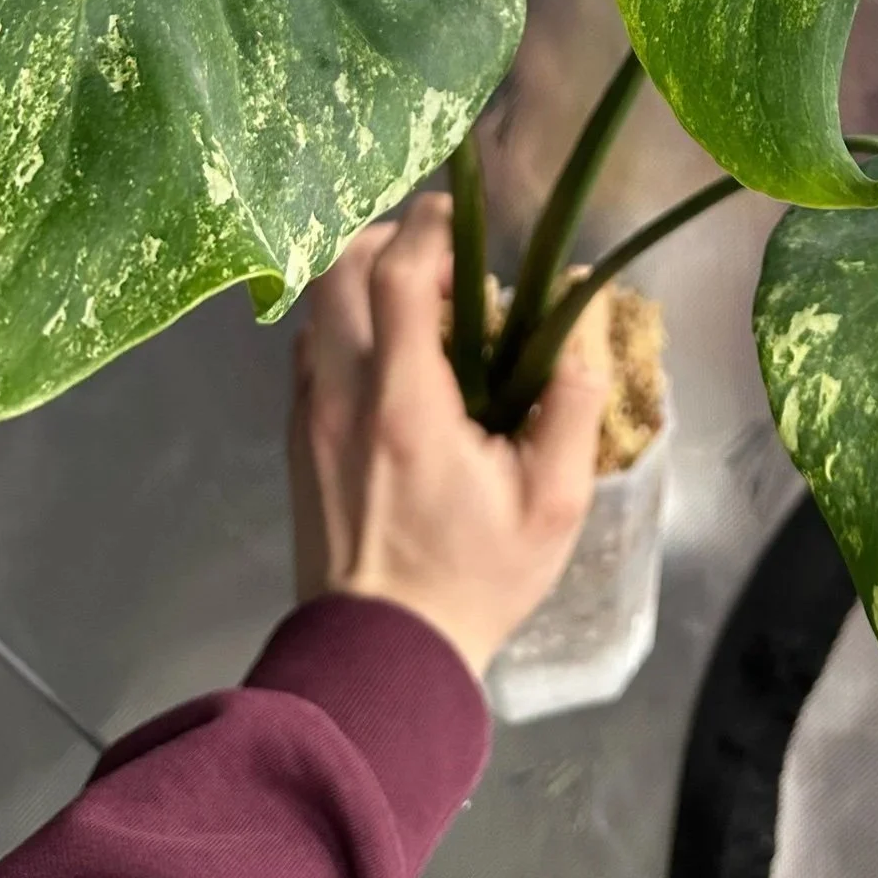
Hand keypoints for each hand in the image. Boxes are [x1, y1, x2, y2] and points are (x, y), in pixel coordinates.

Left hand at [287, 192, 610, 675]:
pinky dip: (344, 323)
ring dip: (363, 280)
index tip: (465, 219)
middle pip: (338, 270)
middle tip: (442, 258)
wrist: (378, 658)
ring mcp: (309, 414)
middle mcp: (342, 393)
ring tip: (419, 303)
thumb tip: (582, 333)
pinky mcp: (296, 438)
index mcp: (405, 402)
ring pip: (316, 305)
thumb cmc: (472, 579)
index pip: (396, 273)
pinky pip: (308, 348)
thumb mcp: (551, 505)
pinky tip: (389, 354)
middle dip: (389, 240)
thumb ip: (571, 410)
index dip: (429, 227)